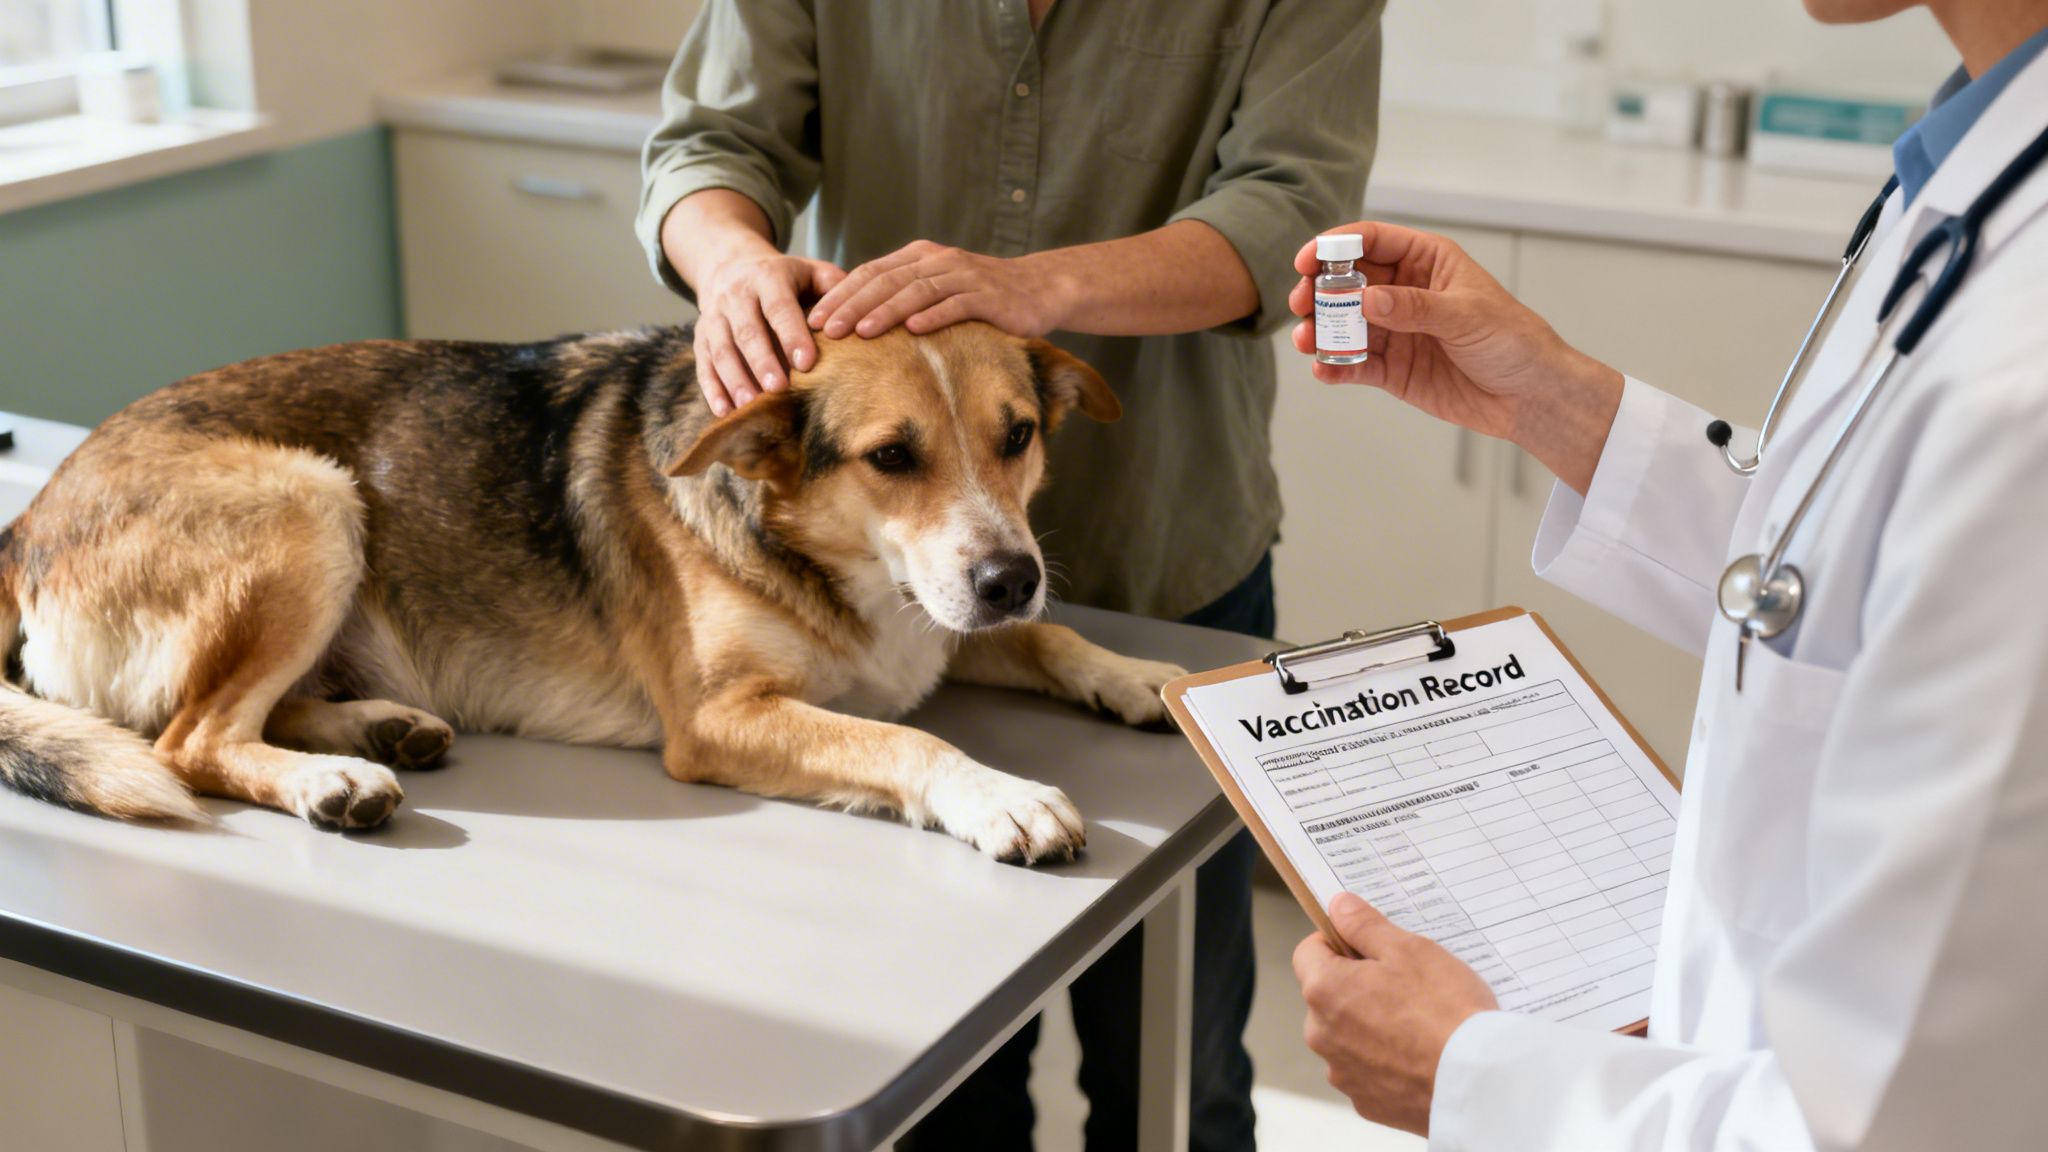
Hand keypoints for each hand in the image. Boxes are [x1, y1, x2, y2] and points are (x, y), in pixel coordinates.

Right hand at [694, 252, 847, 415]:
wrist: (729, 265)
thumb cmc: (783, 278)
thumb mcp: (809, 270)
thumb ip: (833, 285)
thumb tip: (858, 311)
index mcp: (767, 277)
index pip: (779, 307)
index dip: (792, 334)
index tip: (807, 363)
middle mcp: (736, 295)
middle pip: (747, 331)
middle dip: (761, 361)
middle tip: (778, 389)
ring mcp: (714, 317)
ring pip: (721, 349)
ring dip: (735, 379)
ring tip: (751, 404)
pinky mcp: (700, 337)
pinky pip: (703, 363)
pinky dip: (712, 388)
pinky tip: (724, 411)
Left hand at [808, 240, 1068, 340]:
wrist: (1038, 290)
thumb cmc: (980, 297)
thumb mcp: (937, 289)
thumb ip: (902, 295)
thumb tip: (855, 321)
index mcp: (918, 257)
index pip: (870, 274)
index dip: (840, 295)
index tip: (813, 319)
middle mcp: (937, 261)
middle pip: (886, 281)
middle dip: (852, 305)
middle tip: (826, 329)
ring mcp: (963, 276)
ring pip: (915, 291)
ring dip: (885, 312)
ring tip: (860, 332)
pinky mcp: (987, 296)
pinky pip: (956, 304)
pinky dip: (933, 316)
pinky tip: (912, 331)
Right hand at [1287, 222, 1623, 492]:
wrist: (1529, 395)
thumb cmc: (1512, 341)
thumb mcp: (1466, 315)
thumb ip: (1414, 307)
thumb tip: (1368, 299)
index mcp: (1426, 261)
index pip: (1372, 241)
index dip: (1335, 246)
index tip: (1308, 260)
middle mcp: (1404, 292)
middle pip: (1348, 282)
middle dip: (1319, 290)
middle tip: (1301, 304)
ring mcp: (1395, 330)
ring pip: (1344, 323)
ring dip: (1320, 330)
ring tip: (1307, 341)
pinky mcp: (1393, 368)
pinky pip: (1354, 363)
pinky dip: (1335, 365)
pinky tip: (1325, 369)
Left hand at [1293, 892, 1498, 1135]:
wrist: (1477, 1081)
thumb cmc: (1445, 1010)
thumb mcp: (1409, 949)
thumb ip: (1365, 925)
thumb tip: (1338, 907)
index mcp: (1324, 990)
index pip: (1308, 952)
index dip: (1336, 941)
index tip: (1367, 944)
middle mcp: (1321, 1034)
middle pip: (1328, 995)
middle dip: (1357, 985)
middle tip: (1405, 983)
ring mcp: (1342, 1072)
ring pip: (1347, 1035)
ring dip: (1371, 1024)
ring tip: (1419, 1022)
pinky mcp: (1366, 1102)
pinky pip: (1368, 1070)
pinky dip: (1387, 1060)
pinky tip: (1421, 1054)